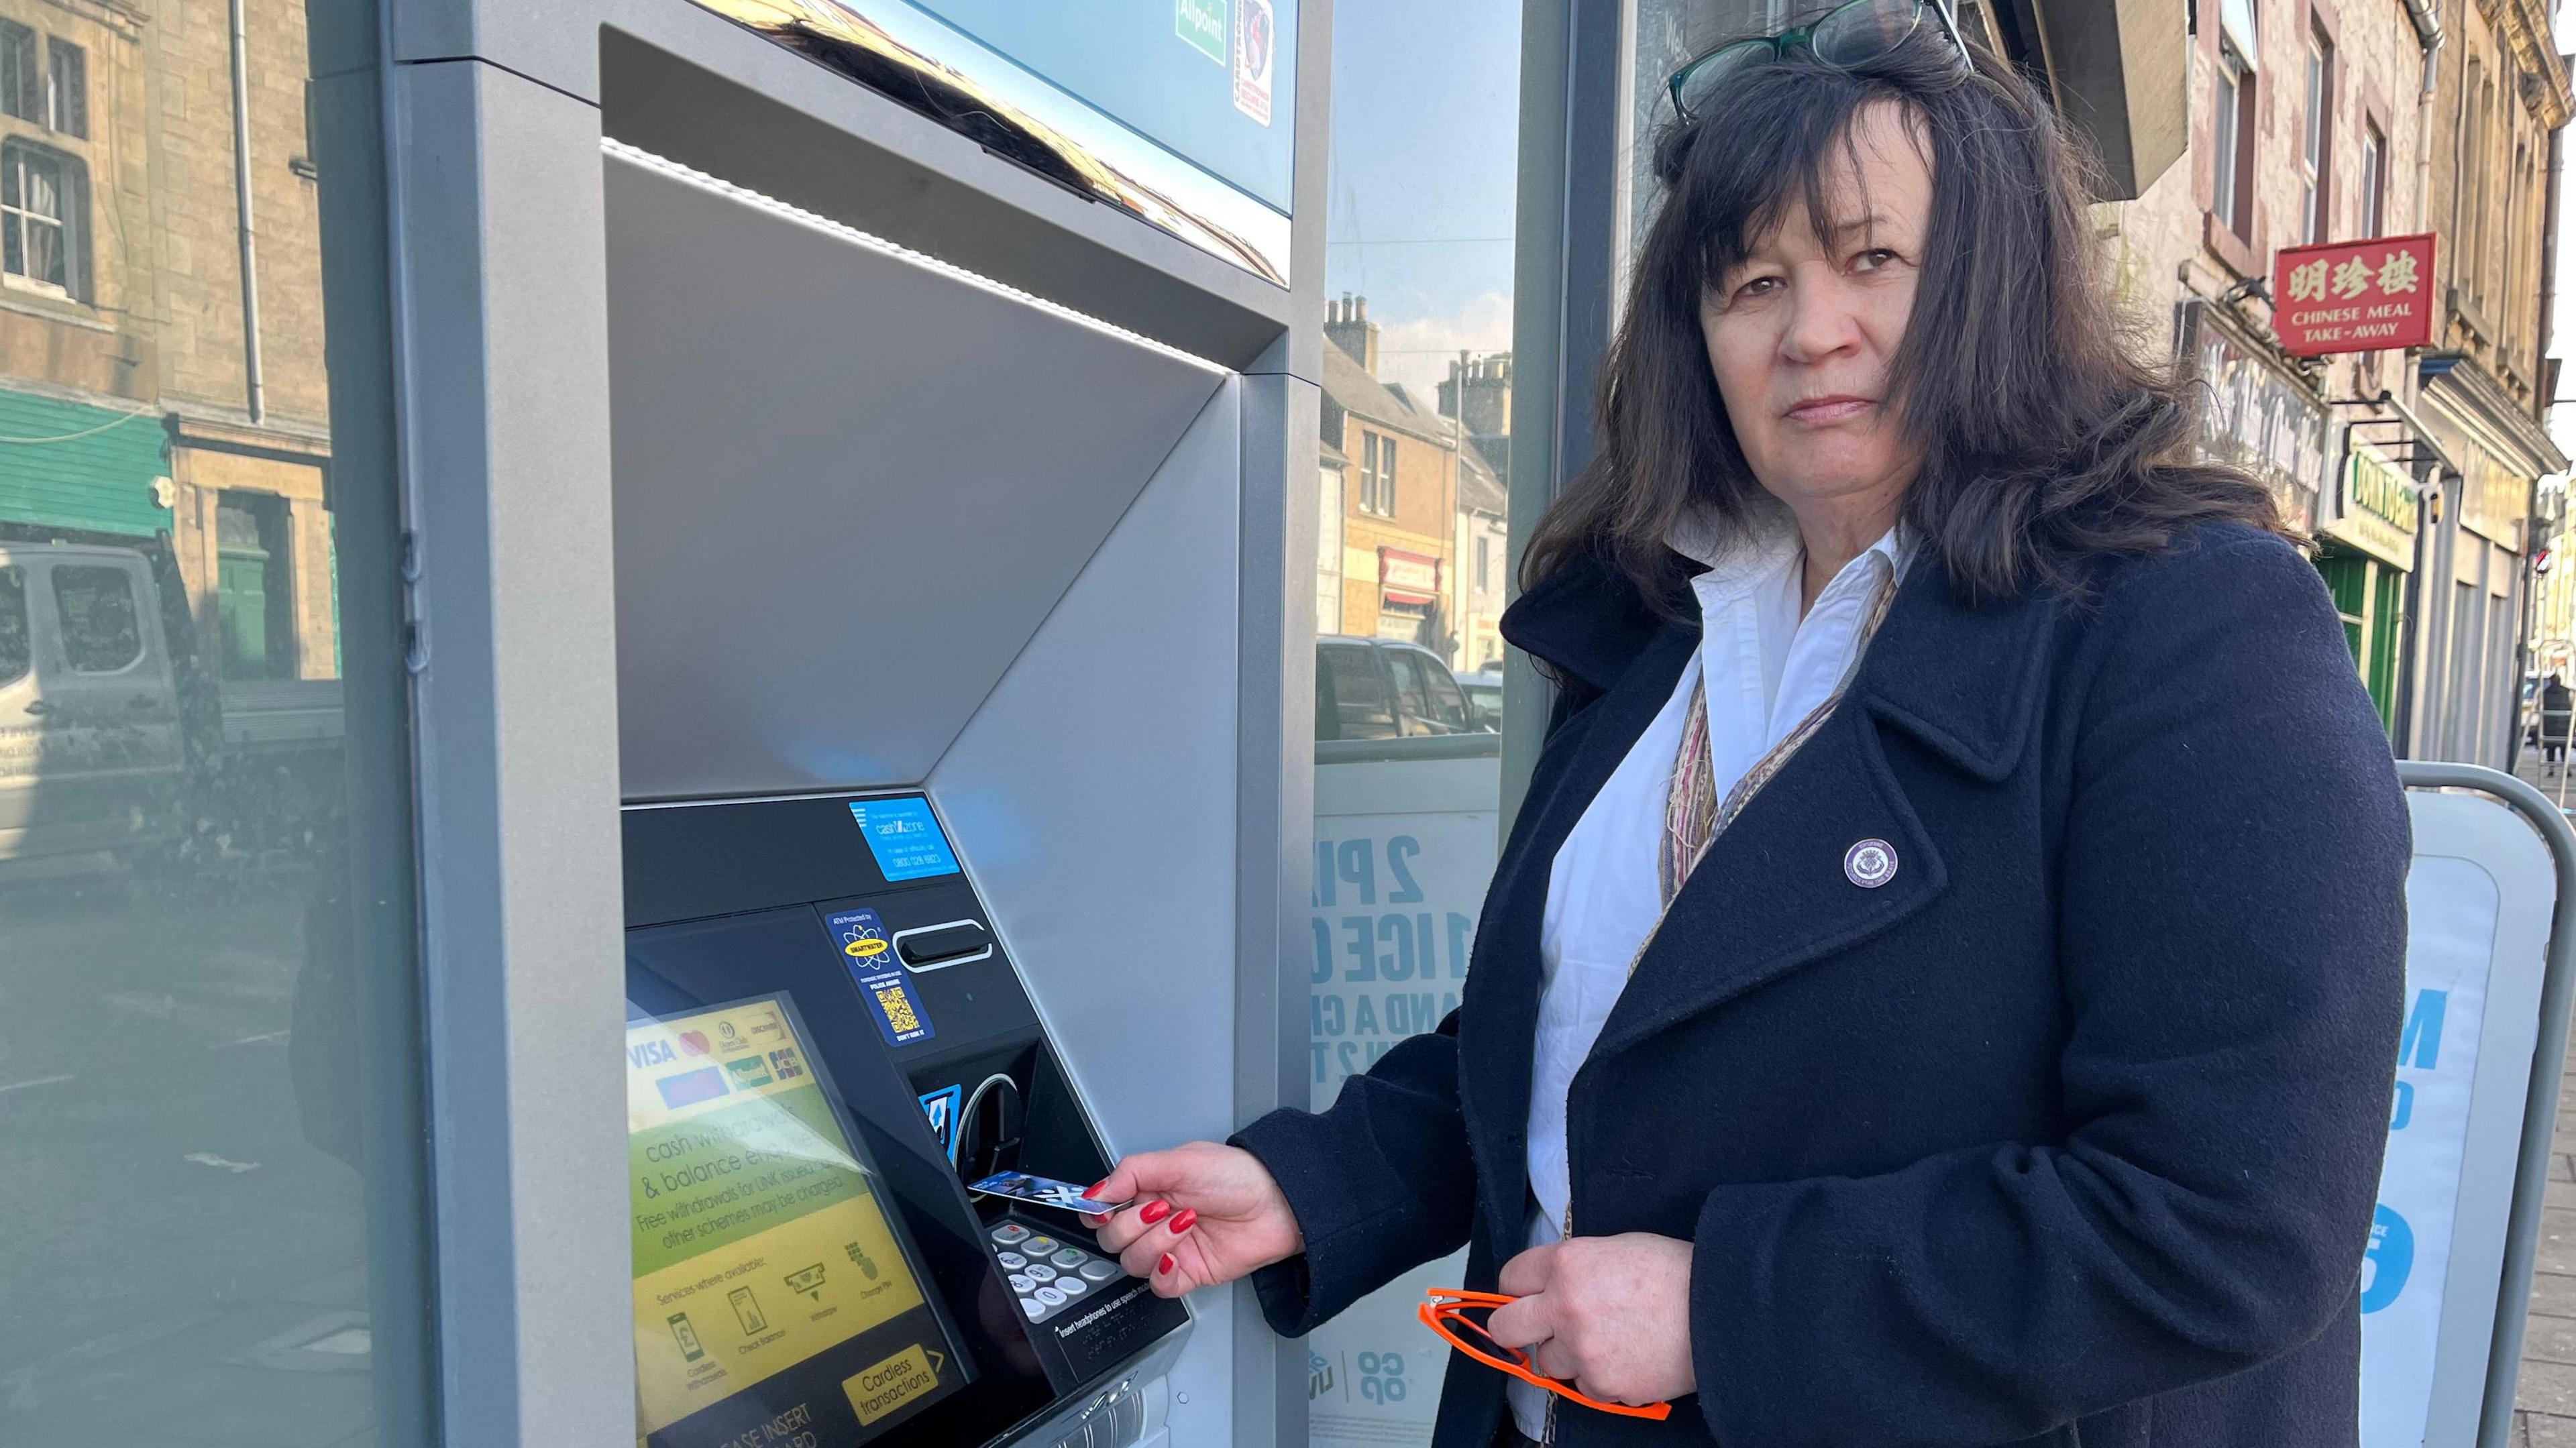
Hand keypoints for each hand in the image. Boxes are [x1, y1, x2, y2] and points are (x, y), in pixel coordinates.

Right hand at [1086, 1141, 1304, 1297]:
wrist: (1280, 1203)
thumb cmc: (1239, 1175)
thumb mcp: (1181, 1160)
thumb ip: (1132, 1172)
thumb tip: (1095, 1192)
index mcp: (1148, 1190)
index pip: (1105, 1209)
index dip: (1097, 1212)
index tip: (1103, 1209)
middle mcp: (1155, 1221)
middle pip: (1113, 1239)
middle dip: (1131, 1225)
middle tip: (1159, 1209)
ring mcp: (1171, 1248)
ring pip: (1133, 1262)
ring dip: (1153, 1242)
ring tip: (1184, 1222)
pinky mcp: (1188, 1273)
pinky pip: (1158, 1286)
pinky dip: (1161, 1272)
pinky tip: (1176, 1254)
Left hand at [1485, 1234, 1696, 1406]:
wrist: (1719, 1311)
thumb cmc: (1674, 1273)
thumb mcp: (1615, 1247)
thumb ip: (1574, 1267)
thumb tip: (1550, 1285)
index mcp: (1566, 1264)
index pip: (1510, 1278)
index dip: (1520, 1288)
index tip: (1528, 1295)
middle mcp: (1564, 1307)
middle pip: (1506, 1327)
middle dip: (1517, 1328)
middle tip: (1537, 1329)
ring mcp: (1581, 1351)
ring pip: (1548, 1362)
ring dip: (1569, 1355)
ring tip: (1606, 1341)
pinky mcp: (1602, 1385)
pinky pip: (1585, 1387)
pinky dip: (1601, 1378)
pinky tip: (1628, 1359)